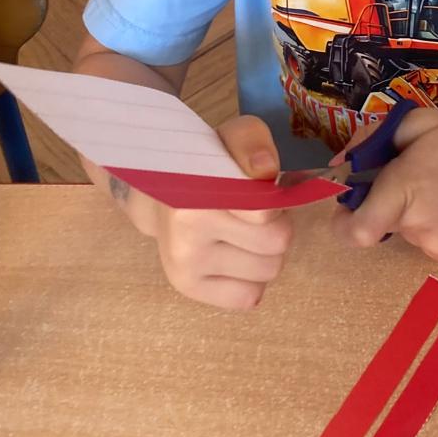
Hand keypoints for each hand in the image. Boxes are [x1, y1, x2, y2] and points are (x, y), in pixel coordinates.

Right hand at [106, 115, 291, 310]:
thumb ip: (252, 144)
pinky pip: (249, 297)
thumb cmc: (206, 166)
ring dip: (264, 252)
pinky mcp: (188, 288)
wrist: (160, 194)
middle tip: (253, 213)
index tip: (257, 191)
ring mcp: (185, 266)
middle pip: (277, 245)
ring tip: (242, 232)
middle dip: (274, 227)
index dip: (273, 201)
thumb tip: (265, 169)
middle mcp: (186, 235)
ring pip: (269, 271)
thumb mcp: (229, 139)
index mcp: (197, 193)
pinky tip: (233, 257)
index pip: (266, 213)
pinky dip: (250, 279)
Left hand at [337, 107, 437, 268]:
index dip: (344, 222)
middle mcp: (419, 225)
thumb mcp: (419, 122)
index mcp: (405, 188)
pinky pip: (431, 245)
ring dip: (416, 216)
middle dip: (389, 204)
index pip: (355, 230)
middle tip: (419, 181)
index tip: (349, 206)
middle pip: (382, 223)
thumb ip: (372, 139)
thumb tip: (341, 165)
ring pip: (409, 233)